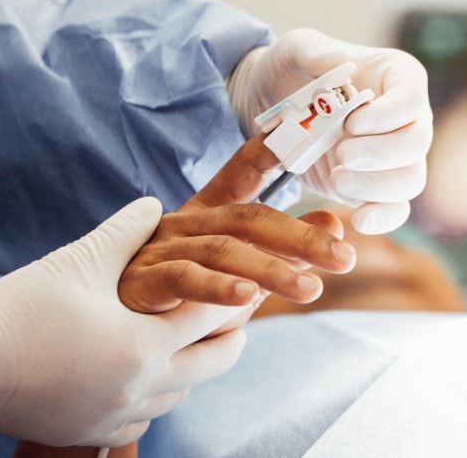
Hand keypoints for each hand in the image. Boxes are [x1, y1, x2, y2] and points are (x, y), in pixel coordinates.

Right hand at [0, 198, 246, 446]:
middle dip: (230, 334)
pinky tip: (142, 375)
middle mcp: (142, 387)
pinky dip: (154, 394)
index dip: (239, 293)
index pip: (216, 316)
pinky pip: (145, 418)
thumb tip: (154, 206)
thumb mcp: (79, 260)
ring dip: (192, 364)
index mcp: (146, 344)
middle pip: (216, 362)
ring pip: (183, 392)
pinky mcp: (91, 432)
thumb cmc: (22, 309)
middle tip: (233, 312)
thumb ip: (126, 231)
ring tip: (187, 338)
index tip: (256, 280)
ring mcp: (118, 415)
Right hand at [118, 132, 353, 316]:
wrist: (122, 340)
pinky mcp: (142, 281)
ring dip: (271, 270)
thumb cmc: (185, 302)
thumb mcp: (244, 273)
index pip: (242, 172)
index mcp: (209, 214)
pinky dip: (217, 288)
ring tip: (311, 290)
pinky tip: (248, 298)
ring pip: (223, 250)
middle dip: (300, 238)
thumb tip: (335, 222)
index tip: (301, 125)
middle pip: (249, 218)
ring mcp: (162, 249)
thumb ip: (286, 248)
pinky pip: (183, 279)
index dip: (268, 148)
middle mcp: (186, 223)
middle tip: (345, 258)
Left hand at [229, 28, 431, 233]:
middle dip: (382, 154)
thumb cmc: (289, 70)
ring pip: (411, 179)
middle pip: (417, 142)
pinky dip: (383, 217)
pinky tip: (358, 219)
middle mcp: (406, 118)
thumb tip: (338, 61)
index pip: (411, 99)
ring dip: (378, 187)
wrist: (270, 106)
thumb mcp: (293, 49)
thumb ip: (313, 51)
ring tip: (337, 180)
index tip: (352, 122)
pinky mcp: (376, 186)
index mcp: (397, 77)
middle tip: (342, 156)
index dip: (389, 115)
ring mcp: (394, 155)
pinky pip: (396, 208)